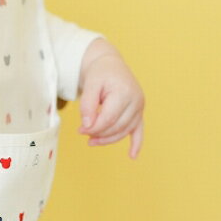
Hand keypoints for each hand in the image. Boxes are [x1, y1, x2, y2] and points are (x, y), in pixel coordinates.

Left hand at [78, 39, 144, 156]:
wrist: (110, 64)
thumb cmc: (100, 73)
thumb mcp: (90, 84)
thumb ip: (87, 105)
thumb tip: (87, 126)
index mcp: (124, 92)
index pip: (109, 118)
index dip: (94, 128)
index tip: (80, 130)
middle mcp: (136, 100)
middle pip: (117, 126)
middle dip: (99, 133)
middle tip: (82, 133)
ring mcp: (140, 107)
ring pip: (125, 130)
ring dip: (108, 139)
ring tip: (92, 141)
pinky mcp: (139, 111)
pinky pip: (139, 130)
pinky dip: (136, 144)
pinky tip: (132, 156)